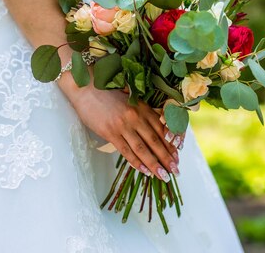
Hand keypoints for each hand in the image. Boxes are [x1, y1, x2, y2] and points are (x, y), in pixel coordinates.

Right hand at [61, 77, 179, 181]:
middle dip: (167, 157)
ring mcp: (123, 125)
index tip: (177, 157)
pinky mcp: (110, 132)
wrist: (87, 88)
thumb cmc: (108, 94)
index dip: (170, 144)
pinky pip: (126, 151)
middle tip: (176, 171)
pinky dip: (137, 163)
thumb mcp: (130, 100)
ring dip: (155, 164)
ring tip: (163, 175)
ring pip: (143, 148)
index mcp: (143, 108)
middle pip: (155, 141)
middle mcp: (136, 117)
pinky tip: (145, 171)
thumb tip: (154, 131)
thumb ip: (142, 114)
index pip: (161, 129)